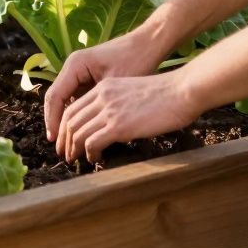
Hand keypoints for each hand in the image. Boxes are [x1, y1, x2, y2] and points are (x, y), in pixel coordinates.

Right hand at [44, 29, 170, 141]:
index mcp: (75, 65)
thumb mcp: (116, 86)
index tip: (54, 140)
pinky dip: (76, 115)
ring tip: (68, 145)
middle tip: (59, 148)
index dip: (53, 121)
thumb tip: (88, 135)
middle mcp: (72, 67)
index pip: (55, 97)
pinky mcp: (87, 77)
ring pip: (64, 101)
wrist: (148, 44)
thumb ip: (99, 107)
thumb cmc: (136, 60)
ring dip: (65, 122)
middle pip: (56, 100)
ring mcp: (78, 72)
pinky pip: (76, 99)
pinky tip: (81, 133)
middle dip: (56, 124)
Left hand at [54, 71, 203, 162]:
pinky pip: (92, 142)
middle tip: (65, 154)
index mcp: (104, 87)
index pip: (73, 107)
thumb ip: (118, 104)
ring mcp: (109, 111)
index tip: (65, 139)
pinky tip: (94, 158)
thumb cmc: (166, 94)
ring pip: (77, 132)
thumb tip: (112, 124)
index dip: (65, 126)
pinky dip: (89, 153)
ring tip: (75, 159)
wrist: (182, 90)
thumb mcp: (133, 92)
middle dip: (64, 140)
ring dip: (73, 149)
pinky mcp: (119, 125)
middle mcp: (102, 97)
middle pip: (70, 120)